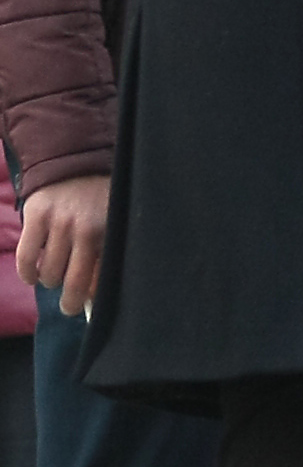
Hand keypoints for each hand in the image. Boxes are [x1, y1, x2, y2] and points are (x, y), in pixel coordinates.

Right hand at [16, 174, 108, 312]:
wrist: (74, 159)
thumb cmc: (98, 196)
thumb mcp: (112, 220)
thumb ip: (106, 250)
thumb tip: (96, 292)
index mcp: (109, 230)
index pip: (102, 275)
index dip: (94, 294)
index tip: (89, 304)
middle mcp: (85, 228)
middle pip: (75, 281)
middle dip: (71, 302)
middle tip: (69, 307)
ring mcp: (59, 222)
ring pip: (49, 273)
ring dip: (50, 281)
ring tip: (53, 277)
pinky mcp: (35, 217)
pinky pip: (27, 258)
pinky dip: (28, 274)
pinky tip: (32, 276)